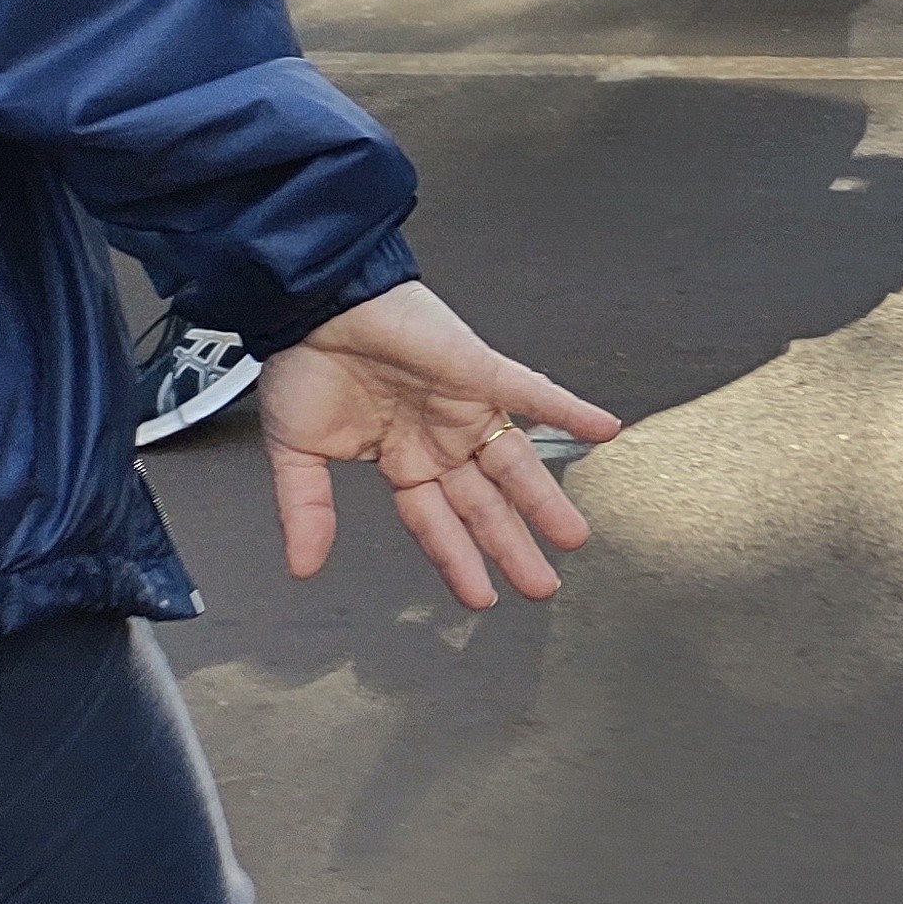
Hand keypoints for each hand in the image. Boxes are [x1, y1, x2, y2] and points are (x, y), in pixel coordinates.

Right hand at [258, 280, 613, 612]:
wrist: (310, 306)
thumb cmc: (306, 365)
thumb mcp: (299, 451)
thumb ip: (307, 509)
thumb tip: (303, 566)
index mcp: (402, 460)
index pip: (438, 524)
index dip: (459, 561)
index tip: (481, 597)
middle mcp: (441, 439)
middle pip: (485, 505)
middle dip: (512, 547)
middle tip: (542, 586)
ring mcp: (466, 407)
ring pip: (516, 462)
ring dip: (546, 500)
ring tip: (573, 537)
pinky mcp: (480, 371)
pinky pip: (534, 393)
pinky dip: (569, 410)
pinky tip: (604, 429)